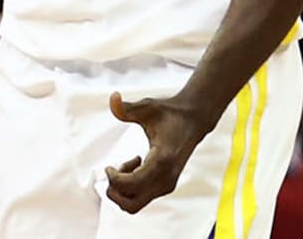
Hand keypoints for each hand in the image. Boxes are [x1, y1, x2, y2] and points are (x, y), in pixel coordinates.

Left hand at [103, 91, 208, 213]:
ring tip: (125, 166)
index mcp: (161, 160)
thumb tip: (113, 97)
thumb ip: (127, 107)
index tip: (109, 165)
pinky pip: (142, 197)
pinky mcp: (166, 186)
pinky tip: (135, 164)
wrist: (193, 120)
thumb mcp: (147, 106)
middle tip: (113, 170)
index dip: (114, 178)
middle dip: (114, 191)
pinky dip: (131, 187)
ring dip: (123, 189)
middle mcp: (166, 178)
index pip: (132, 185)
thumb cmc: (169, 113)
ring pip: (135, 204)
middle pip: (131, 205)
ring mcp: (167, 185)